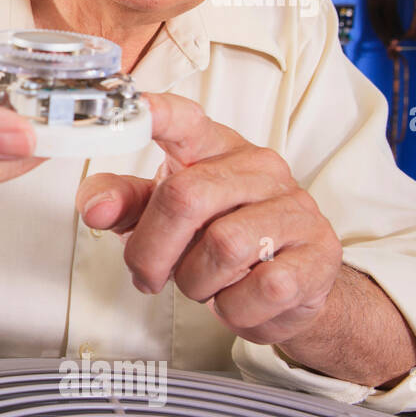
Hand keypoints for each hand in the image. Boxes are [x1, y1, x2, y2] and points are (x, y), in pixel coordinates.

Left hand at [75, 92, 342, 345]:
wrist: (287, 287)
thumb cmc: (215, 236)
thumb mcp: (161, 213)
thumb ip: (123, 202)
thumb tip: (95, 207)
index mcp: (214, 148)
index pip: (187, 120)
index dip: (159, 113)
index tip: (137, 108)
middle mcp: (260, 168)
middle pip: (185, 197)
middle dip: (151, 250)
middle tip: (148, 275)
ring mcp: (296, 208)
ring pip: (223, 247)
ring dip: (196, 282)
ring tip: (202, 282)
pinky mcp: (320, 254)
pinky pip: (263, 288)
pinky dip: (235, 307)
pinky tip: (236, 298)